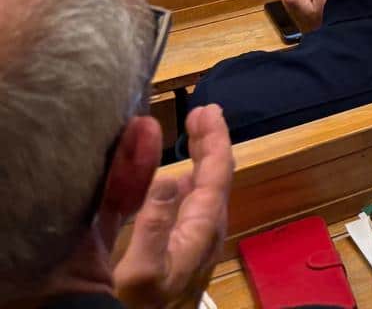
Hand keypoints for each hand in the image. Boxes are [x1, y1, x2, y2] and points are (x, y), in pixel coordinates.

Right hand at [114, 104, 232, 308]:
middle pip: (217, 177)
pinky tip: (175, 180)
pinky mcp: (183, 253)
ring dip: (200, 159)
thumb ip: (155, 226)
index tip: (208, 110)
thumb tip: (170, 177)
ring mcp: (197, 244)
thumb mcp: (141, 273)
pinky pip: (192, 206)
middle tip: (202, 112)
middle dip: (210, 142)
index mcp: (202, 230)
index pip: (218, 173)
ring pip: (206, 190)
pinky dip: (187, 181)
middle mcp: (207, 233)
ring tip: (191, 134)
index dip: (215, 138)